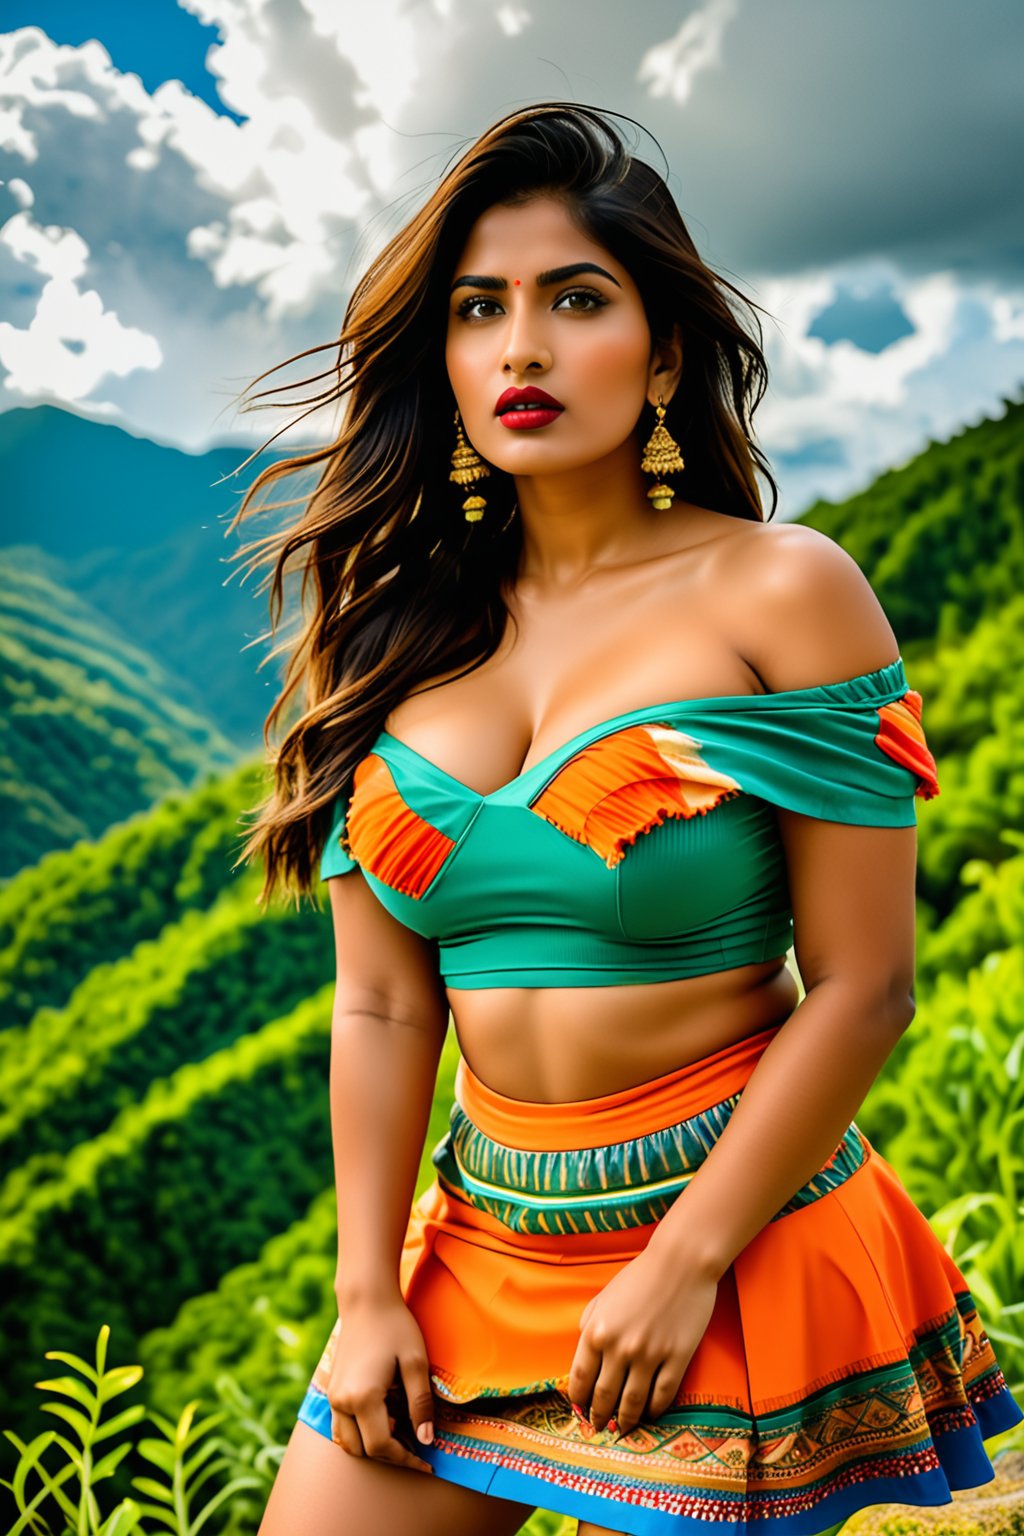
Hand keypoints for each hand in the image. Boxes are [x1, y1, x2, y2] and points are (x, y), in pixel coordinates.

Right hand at [327, 1296, 435, 1473]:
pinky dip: (360, 1434)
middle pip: (364, 1450)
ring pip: (348, 1443)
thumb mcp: (416, 1362)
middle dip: (391, 1456)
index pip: (382, 1446)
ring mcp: (333, 1396)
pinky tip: (384, 1420)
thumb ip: (421, 1404)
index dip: (406, 1459)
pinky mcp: (332, 1390)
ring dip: (372, 1447)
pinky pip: (342, 1427)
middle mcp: (342, 1402)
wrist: (367, 1301)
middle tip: (418, 1450)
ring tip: (401, 1434)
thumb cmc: (395, 1327)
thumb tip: (426, 1440)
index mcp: (363, 1397)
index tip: (427, 1463)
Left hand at [567, 1241, 719, 1438]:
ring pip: (632, 1403)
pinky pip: (662, 1394)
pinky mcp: (676, 1358)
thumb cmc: (640, 1276)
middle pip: (604, 1396)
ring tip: (622, 1429)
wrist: (680, 1263)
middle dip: (599, 1416)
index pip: (580, 1378)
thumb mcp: (604, 1296)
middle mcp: (619, 1348)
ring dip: (625, 1421)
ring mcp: (649, 1356)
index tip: (579, 1410)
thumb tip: (583, 1348)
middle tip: (598, 1427)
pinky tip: (650, 1414)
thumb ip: (589, 1322)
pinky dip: (654, 1410)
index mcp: (596, 1331)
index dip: (578, 1399)